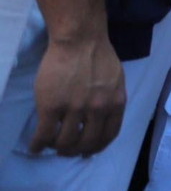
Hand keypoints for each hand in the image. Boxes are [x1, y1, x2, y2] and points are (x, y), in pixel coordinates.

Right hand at [30, 34, 125, 154]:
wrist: (78, 39)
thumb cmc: (98, 55)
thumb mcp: (116, 80)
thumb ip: (111, 100)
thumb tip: (103, 119)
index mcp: (115, 103)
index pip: (108, 136)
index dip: (96, 147)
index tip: (87, 151)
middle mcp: (97, 109)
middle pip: (86, 143)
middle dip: (74, 151)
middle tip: (65, 150)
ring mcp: (74, 108)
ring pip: (65, 142)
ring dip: (56, 148)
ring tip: (51, 144)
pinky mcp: (51, 106)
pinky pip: (44, 134)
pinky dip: (38, 145)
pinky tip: (35, 146)